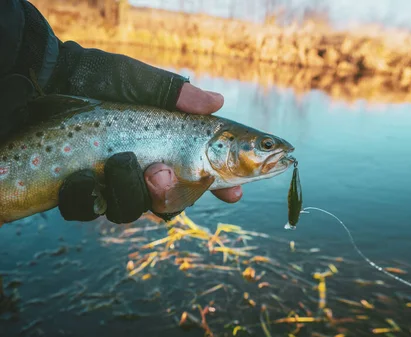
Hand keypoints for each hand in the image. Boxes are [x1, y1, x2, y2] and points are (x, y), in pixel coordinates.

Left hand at [58, 83, 241, 223]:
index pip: (203, 173)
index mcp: (167, 145)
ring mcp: (112, 183)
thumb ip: (177, 96)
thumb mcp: (142, 83)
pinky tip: (80, 173)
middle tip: (161, 170)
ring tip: (116, 160)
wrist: (48, 79)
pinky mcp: (81, 190)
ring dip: (128, 189)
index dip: (221, 187)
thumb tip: (216, 102)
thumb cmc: (99, 76)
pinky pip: (91, 210)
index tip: (233, 193)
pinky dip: (87, 195)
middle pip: (172, 203)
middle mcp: (144, 169)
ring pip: (132, 211)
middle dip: (170, 195)